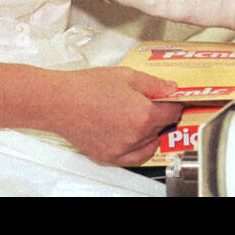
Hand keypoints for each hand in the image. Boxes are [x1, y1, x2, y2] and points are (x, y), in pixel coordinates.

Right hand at [0, 61, 183, 166]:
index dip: (175, 103)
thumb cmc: (88, 87)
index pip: (172, 112)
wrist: (59, 102)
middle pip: (161, 127)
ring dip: (151, 132)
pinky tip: (136, 137)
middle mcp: (135, 136)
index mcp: (143, 115)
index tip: (173, 100)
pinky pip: (134, 158)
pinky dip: (139, 148)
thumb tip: (173, 90)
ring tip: (142, 118)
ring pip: (149, 144)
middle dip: (161, 115)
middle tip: (154, 104)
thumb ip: (154, 84)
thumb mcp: (127, 76)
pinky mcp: (108, 157)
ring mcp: (122, 150)